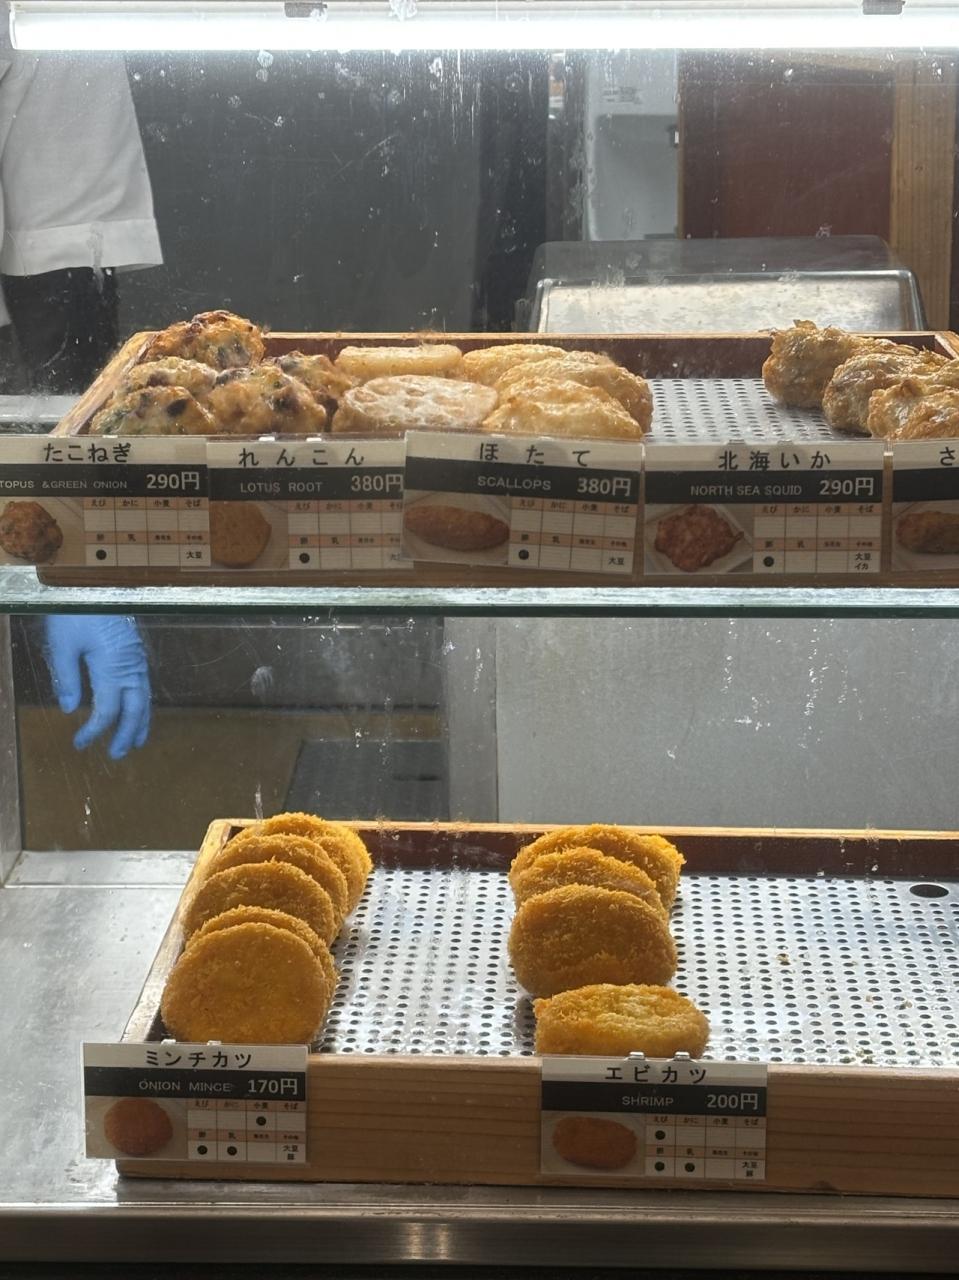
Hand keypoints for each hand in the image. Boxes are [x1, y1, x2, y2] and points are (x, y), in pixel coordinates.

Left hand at [43, 615, 150, 759]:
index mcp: (113, 667)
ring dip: (140, 722)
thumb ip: (66, 678)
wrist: (96, 581)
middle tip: (117, 755)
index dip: (94, 730)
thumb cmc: (76, 609)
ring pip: (144, 698)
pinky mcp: (135, 651)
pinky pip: (143, 685)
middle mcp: (131, 666)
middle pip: (135, 709)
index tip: (79, 743)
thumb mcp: (62, 644)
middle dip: (127, 734)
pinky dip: (141, 703)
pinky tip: (135, 708)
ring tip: (136, 741)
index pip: (107, 710)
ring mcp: (137, 658)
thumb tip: (69, 709)